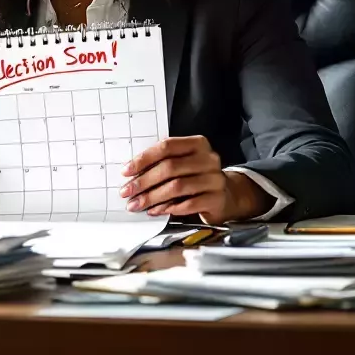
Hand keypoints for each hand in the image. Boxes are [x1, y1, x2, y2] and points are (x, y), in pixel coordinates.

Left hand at [119, 136, 268, 221]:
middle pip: (170, 167)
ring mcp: (214, 179)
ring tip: (138, 204)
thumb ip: (163, 163)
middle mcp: (208, 159)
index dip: (144, 159)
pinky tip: (156, 210)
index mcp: (197, 144)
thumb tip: (132, 174)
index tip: (127, 171)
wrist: (227, 195)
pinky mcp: (217, 199)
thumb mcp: (183, 163)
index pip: (166, 146)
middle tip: (128, 191)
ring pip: (177, 186)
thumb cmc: (197, 176)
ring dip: (153, 197)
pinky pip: (188, 204)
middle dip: (144, 181)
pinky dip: (168, 208)